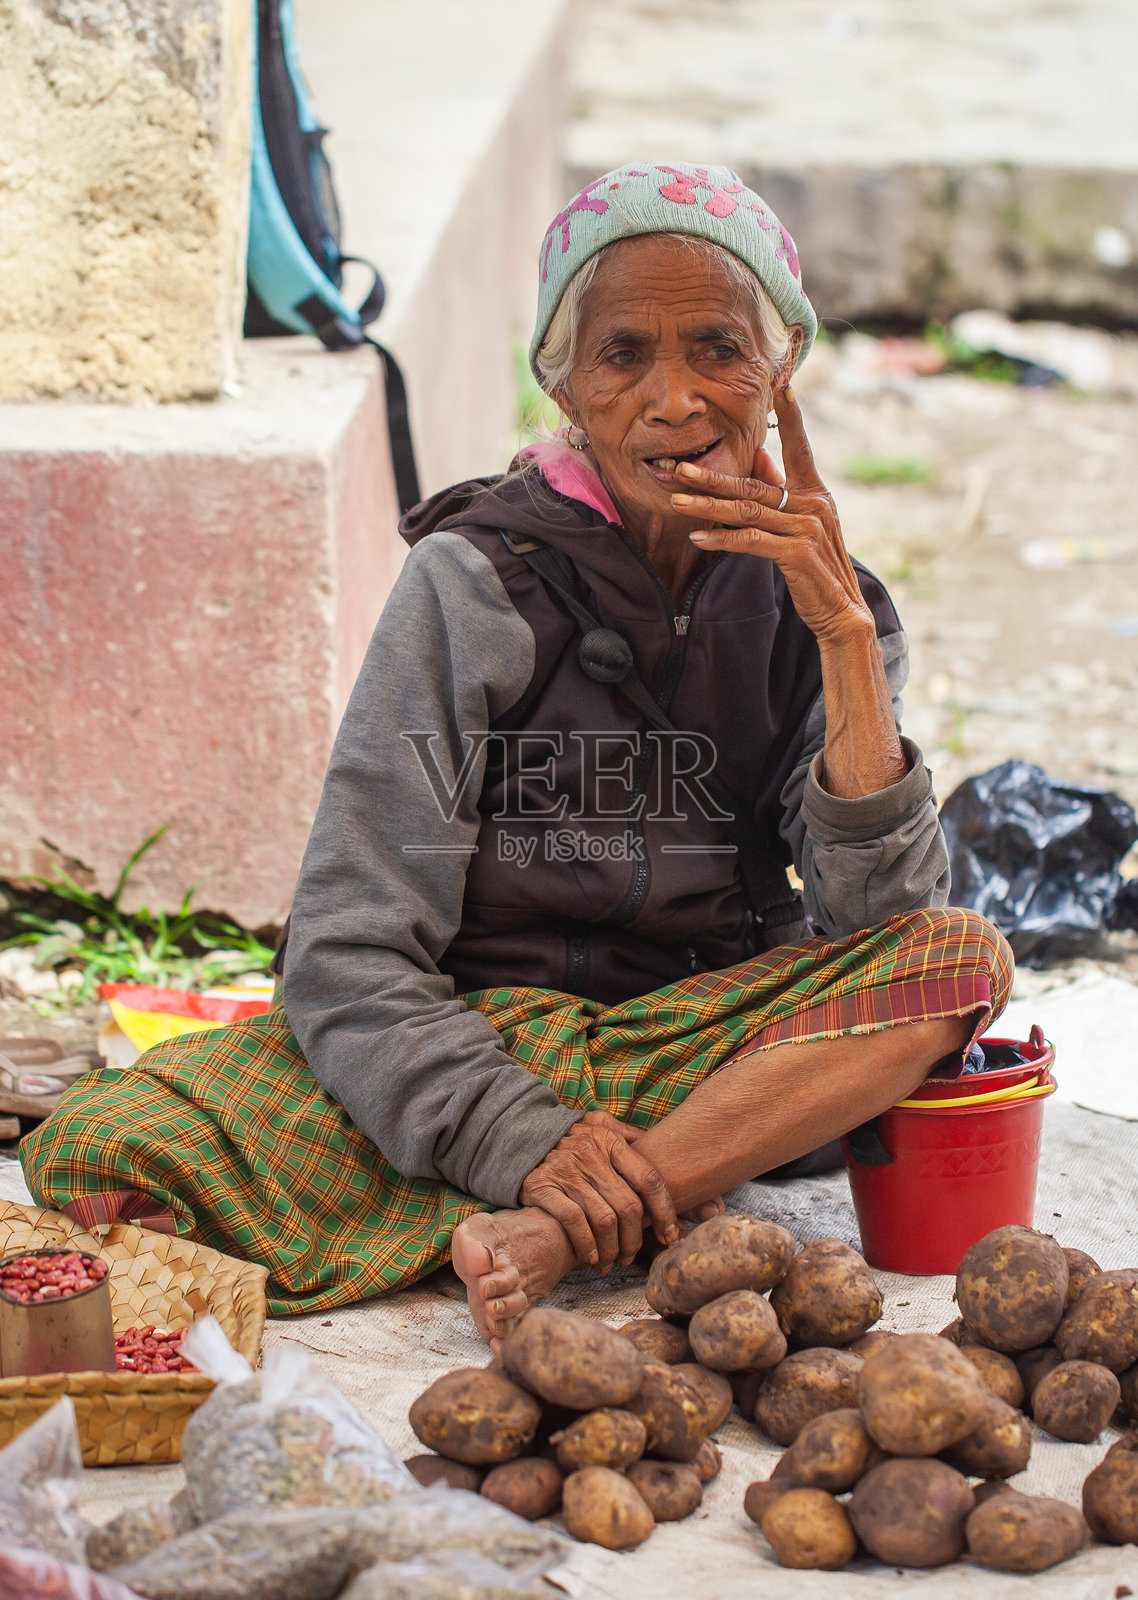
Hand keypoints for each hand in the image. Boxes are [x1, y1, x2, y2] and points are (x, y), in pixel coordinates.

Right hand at [519, 1109, 678, 1272]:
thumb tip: (668, 1156)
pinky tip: (590, 1255)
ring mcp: (567, 1171)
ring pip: (604, 1220)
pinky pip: (575, 1222)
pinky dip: (587, 1244)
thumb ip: (630, 1138)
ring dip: (611, 1248)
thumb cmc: (569, 1140)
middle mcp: (591, 1154)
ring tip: (610, 1260)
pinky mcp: (544, 1186)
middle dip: (635, 1239)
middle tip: (631, 1255)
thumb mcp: (600, 1127)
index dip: (664, 1211)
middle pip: (628, 1206)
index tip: (669, 1234)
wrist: (517, 1138)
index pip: (649, 1178)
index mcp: (611, 1141)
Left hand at [670, 384, 873, 645]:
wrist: (841, 612)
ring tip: (676, 501)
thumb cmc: (816, 569)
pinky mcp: (796, 553)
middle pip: (753, 484)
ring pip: (746, 511)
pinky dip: (723, 539)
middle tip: (679, 467)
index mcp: (815, 493)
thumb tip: (760, 461)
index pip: (799, 447)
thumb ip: (781, 494)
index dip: (791, 417)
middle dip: (712, 477)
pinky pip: (751, 541)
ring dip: (707, 507)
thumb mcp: (802, 526)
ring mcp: (806, 528)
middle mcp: (813, 505)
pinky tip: (698, 537)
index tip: (781, 385)